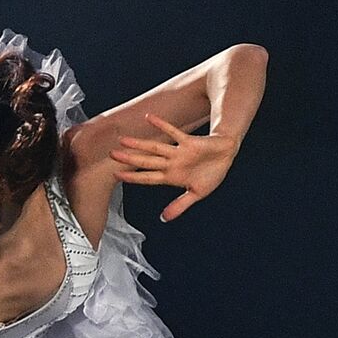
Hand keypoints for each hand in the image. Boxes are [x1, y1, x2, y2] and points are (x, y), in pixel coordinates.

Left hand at [109, 113, 239, 221]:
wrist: (227, 155)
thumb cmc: (212, 173)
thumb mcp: (197, 193)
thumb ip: (180, 205)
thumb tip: (164, 218)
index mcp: (171, 177)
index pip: (147, 178)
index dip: (132, 177)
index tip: (116, 175)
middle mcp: (171, 164)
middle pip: (146, 161)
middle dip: (129, 159)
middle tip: (111, 154)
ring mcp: (178, 153)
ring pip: (155, 148)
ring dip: (139, 144)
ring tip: (123, 139)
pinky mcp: (188, 142)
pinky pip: (173, 132)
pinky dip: (162, 125)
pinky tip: (149, 118)